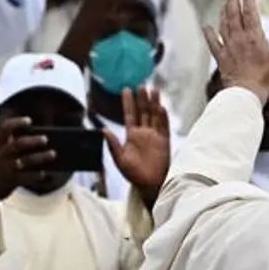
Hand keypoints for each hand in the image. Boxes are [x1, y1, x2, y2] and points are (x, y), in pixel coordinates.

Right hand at [0, 117, 56, 212]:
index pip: (3, 130)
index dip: (16, 123)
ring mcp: (6, 169)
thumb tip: (29, 136)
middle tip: (45, 139)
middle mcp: (0, 156)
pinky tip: (48, 174)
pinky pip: (27, 178)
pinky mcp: (11, 181)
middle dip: (32, 141)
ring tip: (53, 154)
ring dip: (41, 157)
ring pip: (25, 161)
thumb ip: (6, 144)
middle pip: (17, 145)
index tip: (29, 120)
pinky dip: (38, 175)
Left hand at [105, 86, 169, 205]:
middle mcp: (144, 133)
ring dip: (154, 103)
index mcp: (132, 135)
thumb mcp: (119, 159)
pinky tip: (161, 108)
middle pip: (143, 111)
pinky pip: (164, 127)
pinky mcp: (165, 142)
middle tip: (141, 84)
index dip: (128, 102)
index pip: (130, 115)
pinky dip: (163, 117)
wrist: (150, 185)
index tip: (126, 89)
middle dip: (142, 98)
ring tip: (153, 89)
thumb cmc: (134, 174)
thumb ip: (112, 144)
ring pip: (154, 115)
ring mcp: (155, 136)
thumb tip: (103, 130)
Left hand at [202, 0, 268, 103]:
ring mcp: (228, 48)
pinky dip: (209, 33)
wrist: (246, 94)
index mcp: (254, 37)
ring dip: (223, 12)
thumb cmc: (265, 78)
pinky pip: (213, 43)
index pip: (250, 12)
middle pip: (234, 15)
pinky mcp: (221, 58)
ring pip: (224, 25)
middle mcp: (239, 39)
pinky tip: (206, 27)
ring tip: (224, 4)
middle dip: (233, 1)